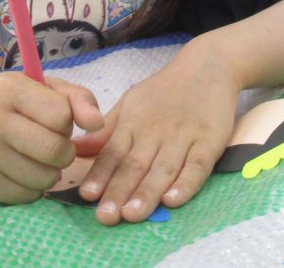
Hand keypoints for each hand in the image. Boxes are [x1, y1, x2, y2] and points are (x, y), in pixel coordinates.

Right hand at [0, 72, 102, 204]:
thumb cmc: (18, 106)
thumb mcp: (49, 90)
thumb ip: (79, 99)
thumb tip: (96, 123)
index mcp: (7, 88)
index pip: (61, 115)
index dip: (66, 121)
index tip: (53, 119)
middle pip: (55, 150)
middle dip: (64, 151)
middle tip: (53, 144)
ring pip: (45, 178)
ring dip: (52, 171)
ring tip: (37, 157)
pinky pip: (29, 196)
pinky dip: (34, 187)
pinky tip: (22, 171)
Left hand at [74, 46, 239, 224]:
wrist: (207, 67)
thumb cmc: (164, 91)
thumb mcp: (129, 104)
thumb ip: (104, 131)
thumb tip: (74, 150)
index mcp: (133, 123)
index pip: (113, 152)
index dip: (100, 174)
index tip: (87, 195)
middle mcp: (155, 132)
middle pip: (135, 165)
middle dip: (119, 191)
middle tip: (106, 216)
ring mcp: (183, 136)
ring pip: (163, 169)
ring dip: (148, 193)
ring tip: (132, 215)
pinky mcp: (210, 141)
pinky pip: (198, 165)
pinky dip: (186, 183)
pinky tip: (174, 200)